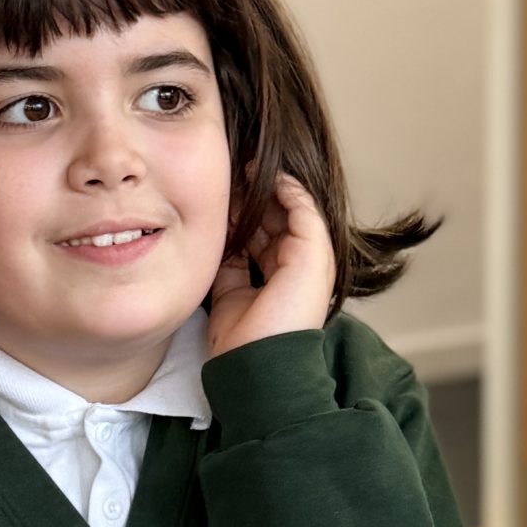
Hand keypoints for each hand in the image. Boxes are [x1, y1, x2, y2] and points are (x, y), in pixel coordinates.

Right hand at [206, 174, 336, 356]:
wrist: (260, 358)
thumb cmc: (292, 311)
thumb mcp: (315, 255)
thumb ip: (304, 214)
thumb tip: (284, 183)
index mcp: (311, 259)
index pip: (296, 213)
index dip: (279, 188)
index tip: (256, 167)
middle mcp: (285, 267)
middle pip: (269, 221)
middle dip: (255, 197)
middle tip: (234, 174)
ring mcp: (255, 280)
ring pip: (245, 235)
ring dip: (236, 213)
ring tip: (221, 190)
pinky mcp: (228, 292)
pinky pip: (223, 256)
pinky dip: (218, 238)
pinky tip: (211, 218)